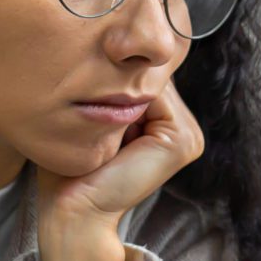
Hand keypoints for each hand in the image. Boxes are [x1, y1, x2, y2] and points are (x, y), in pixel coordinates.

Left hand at [35, 82, 203, 232]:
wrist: (73, 211)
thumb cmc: (70, 169)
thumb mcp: (91, 121)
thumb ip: (109, 90)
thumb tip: (110, 50)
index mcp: (166, 123)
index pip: (144, 77)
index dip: (114, 74)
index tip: (86, 91)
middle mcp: (184, 129)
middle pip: (151, 77)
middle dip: (119, 81)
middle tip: (88, 106)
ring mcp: (189, 135)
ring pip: (152, 84)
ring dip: (121, 94)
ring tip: (98, 123)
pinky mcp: (183, 142)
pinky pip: (154, 96)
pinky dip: (127, 104)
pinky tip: (110, 128)